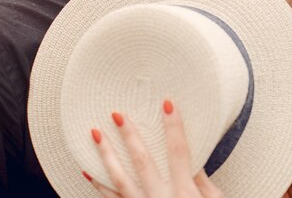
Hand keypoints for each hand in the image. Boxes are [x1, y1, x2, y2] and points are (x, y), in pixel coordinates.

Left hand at [84, 100, 222, 197]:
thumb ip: (203, 184)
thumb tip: (194, 160)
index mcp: (185, 192)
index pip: (178, 152)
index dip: (174, 126)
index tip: (167, 103)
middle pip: (143, 161)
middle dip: (130, 136)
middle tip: (116, 113)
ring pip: (119, 180)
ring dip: (106, 155)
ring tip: (95, 134)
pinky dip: (99, 186)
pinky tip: (87, 172)